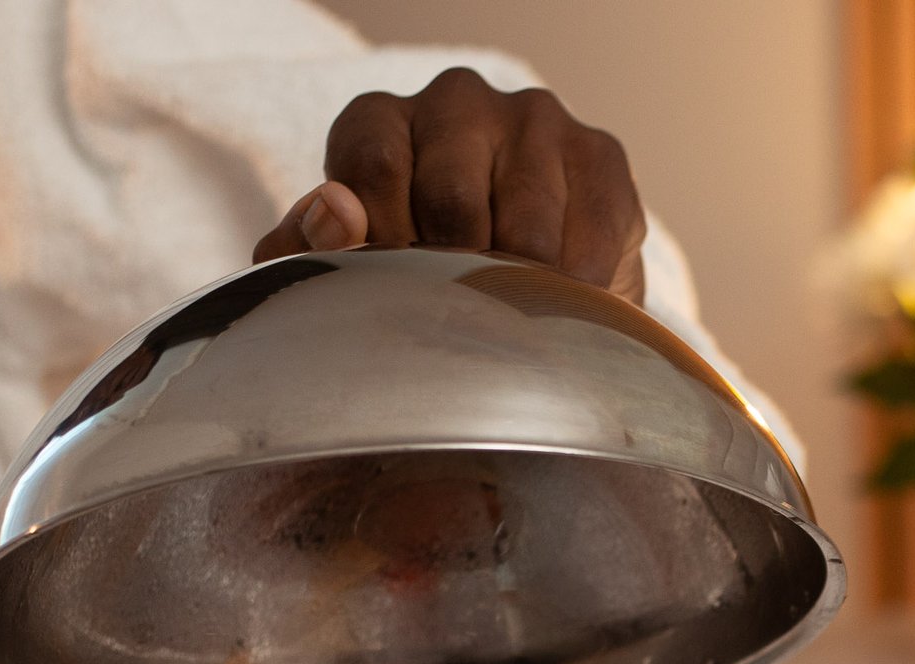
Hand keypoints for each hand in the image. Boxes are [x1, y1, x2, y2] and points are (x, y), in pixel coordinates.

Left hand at [254, 68, 646, 303]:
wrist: (534, 299)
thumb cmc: (424, 278)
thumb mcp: (354, 269)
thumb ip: (314, 248)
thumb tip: (337, 214)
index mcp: (380, 120)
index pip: (374, 164)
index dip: (386, 242)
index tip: (399, 288)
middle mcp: (456, 100)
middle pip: (452, 195)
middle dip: (456, 273)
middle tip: (462, 310)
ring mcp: (534, 120)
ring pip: (527, 226)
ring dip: (522, 287)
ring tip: (515, 311)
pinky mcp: (600, 154)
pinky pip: (592, 236)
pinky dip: (579, 290)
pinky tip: (567, 303)